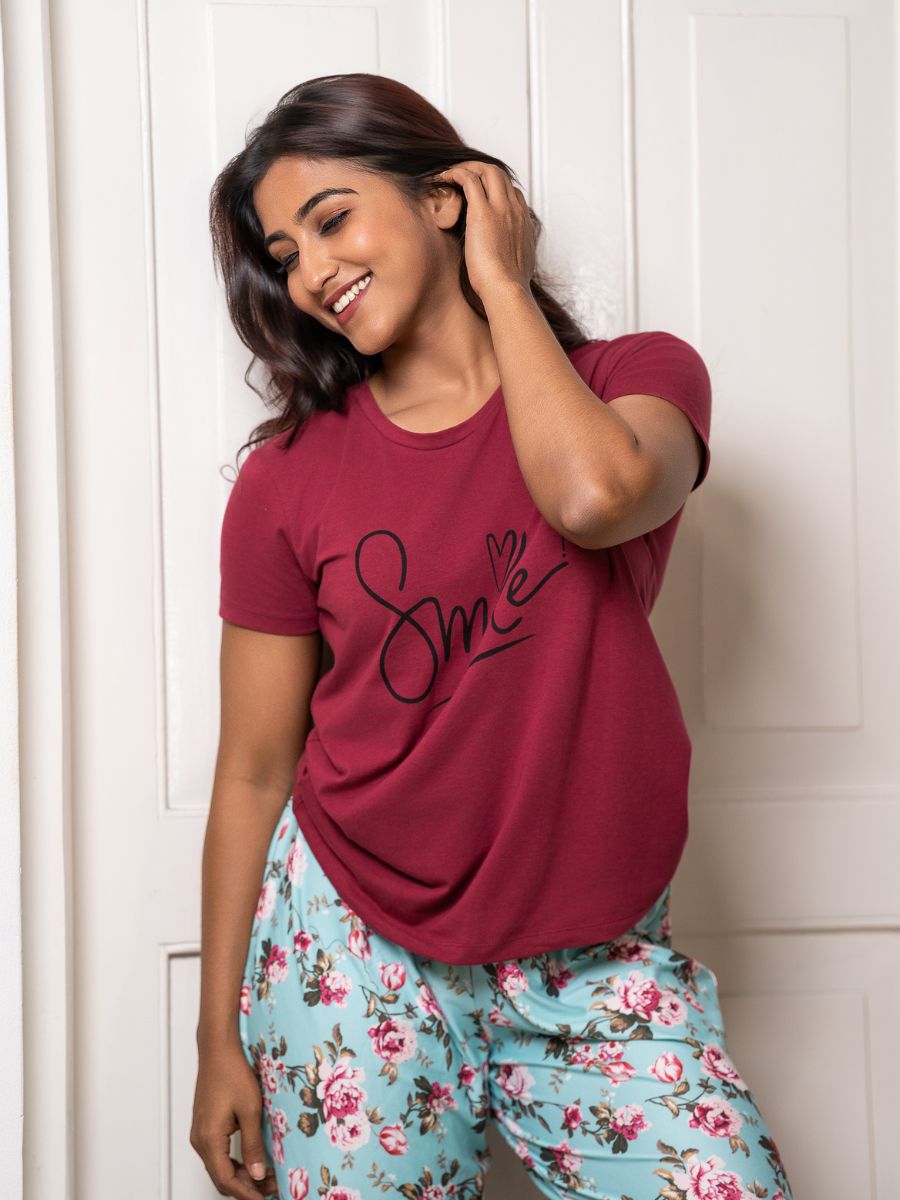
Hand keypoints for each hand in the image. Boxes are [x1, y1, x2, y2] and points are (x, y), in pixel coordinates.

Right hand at [190, 1040, 278, 1198]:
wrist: (217, 1049)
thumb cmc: (232, 1073)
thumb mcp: (250, 1110)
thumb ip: (253, 1145)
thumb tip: (258, 1174)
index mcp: (209, 1139)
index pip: (226, 1180)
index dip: (247, 1193)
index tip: (265, 1197)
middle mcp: (200, 1140)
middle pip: (221, 1177)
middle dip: (246, 1186)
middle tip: (272, 1186)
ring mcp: (200, 1133)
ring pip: (219, 1166)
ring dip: (241, 1175)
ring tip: (266, 1175)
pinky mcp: (204, 1126)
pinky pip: (217, 1154)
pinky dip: (234, 1162)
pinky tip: (252, 1160)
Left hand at [433, 161, 536, 300]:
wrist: (506, 288)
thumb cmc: (508, 285)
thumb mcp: (519, 265)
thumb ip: (514, 254)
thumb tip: (508, 260)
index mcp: (523, 222)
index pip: (512, 192)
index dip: (495, 189)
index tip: (480, 194)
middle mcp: (515, 209)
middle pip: (500, 174)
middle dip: (480, 170)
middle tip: (462, 176)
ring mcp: (500, 208)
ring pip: (487, 170)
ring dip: (468, 167)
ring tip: (451, 174)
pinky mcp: (482, 212)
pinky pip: (469, 179)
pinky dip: (455, 173)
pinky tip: (444, 178)